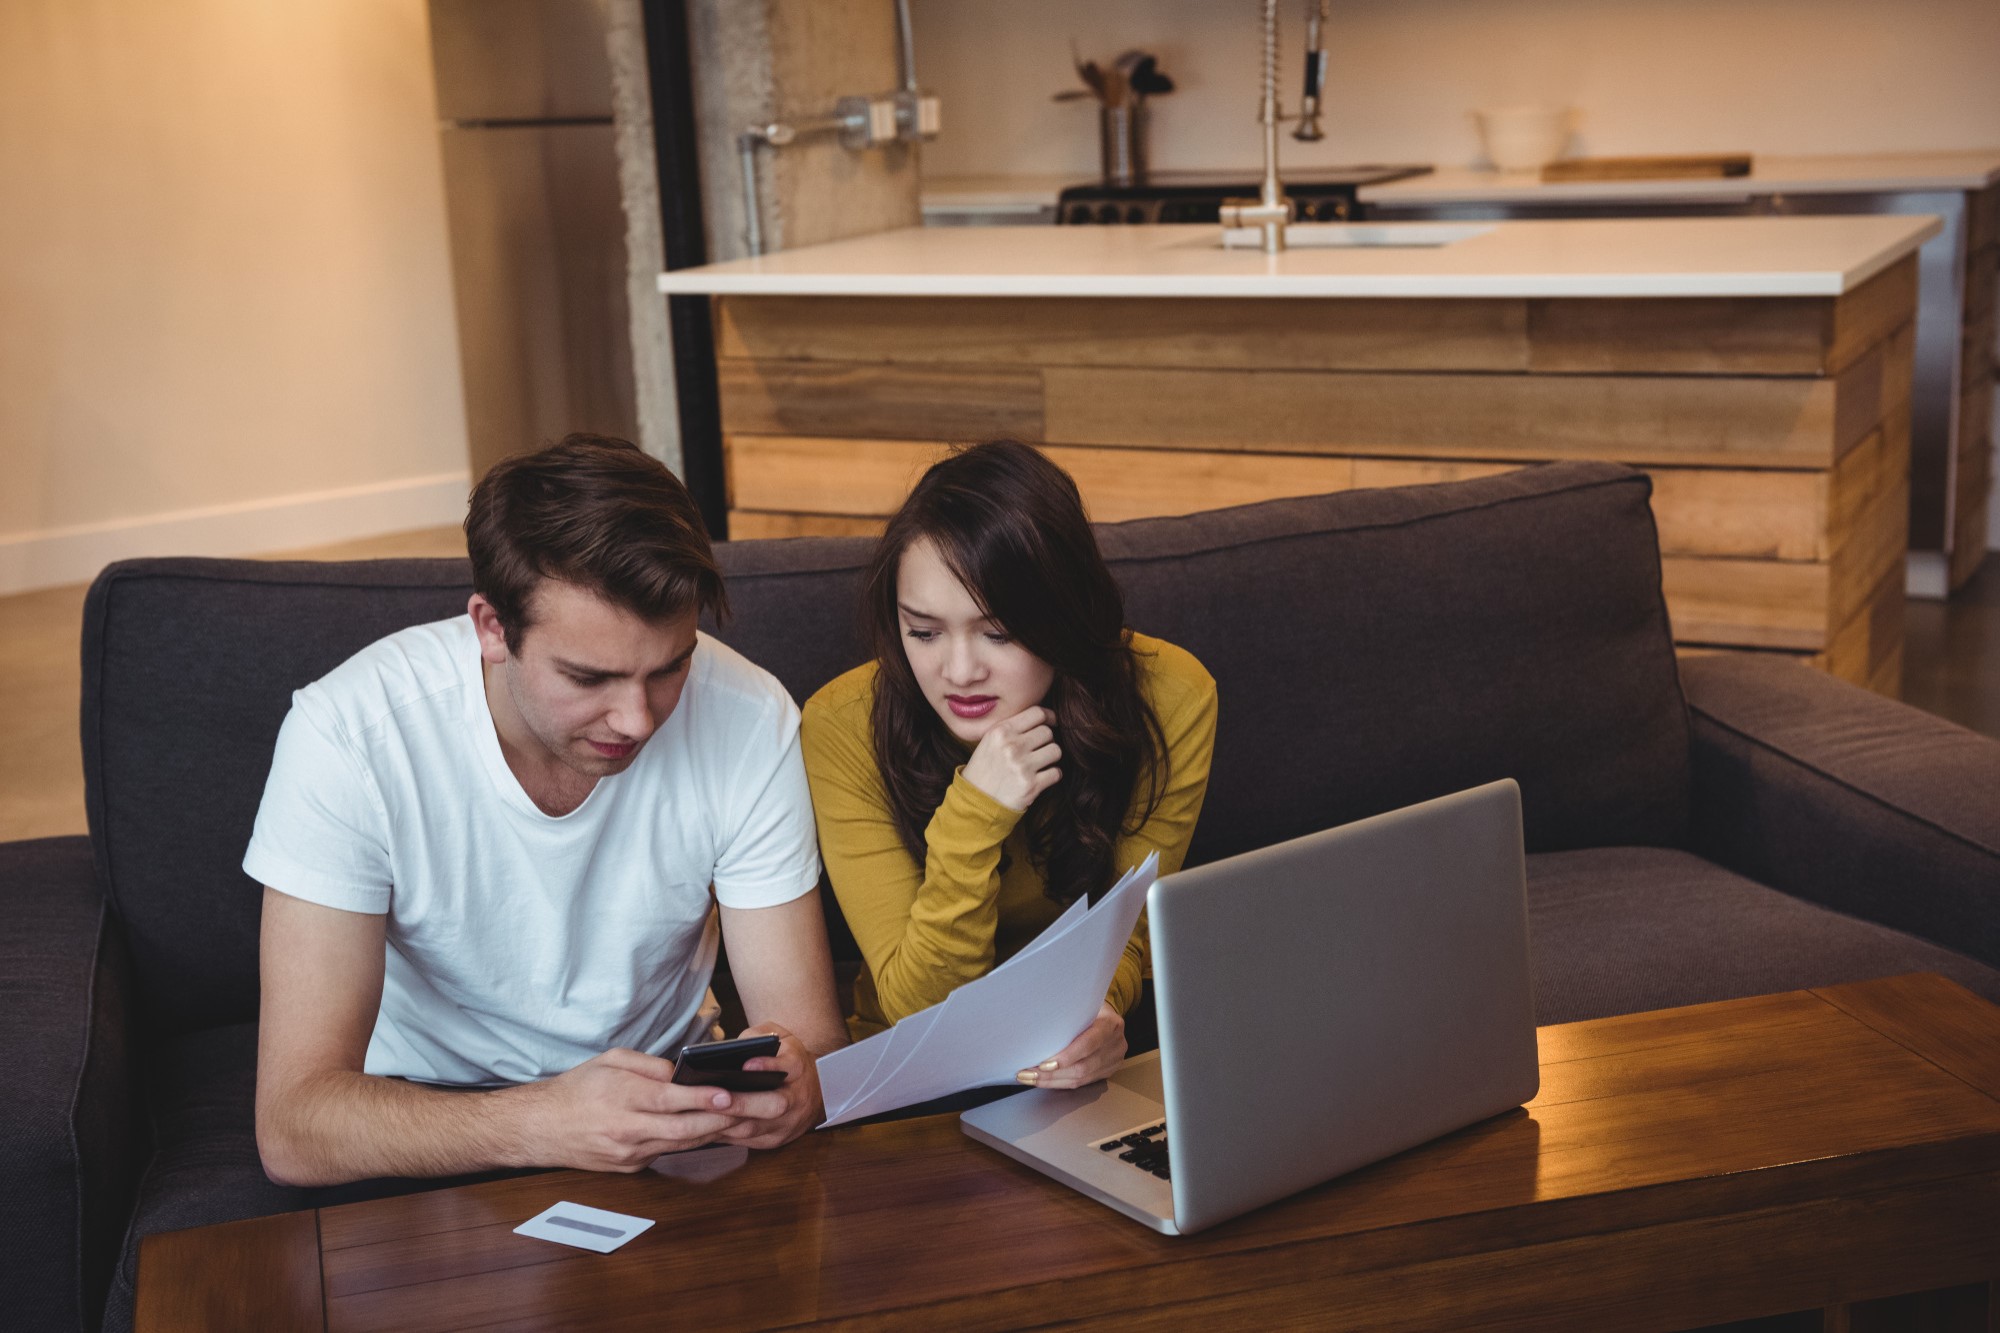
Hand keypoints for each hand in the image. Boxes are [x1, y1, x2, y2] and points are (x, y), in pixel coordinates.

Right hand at [520, 1047, 743, 1171]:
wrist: (540, 1128)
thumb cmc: (577, 1088)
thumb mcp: (610, 1060)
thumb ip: (648, 1065)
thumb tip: (681, 1074)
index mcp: (621, 1098)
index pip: (671, 1100)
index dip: (703, 1099)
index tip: (731, 1094)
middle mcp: (627, 1130)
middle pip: (686, 1127)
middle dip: (728, 1119)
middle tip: (762, 1109)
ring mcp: (630, 1153)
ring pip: (683, 1143)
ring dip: (719, 1132)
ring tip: (753, 1119)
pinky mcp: (630, 1167)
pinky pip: (669, 1152)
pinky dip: (695, 1141)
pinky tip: (718, 1130)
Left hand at [716, 1023, 824, 1148]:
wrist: (815, 1091)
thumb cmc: (786, 1059)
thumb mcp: (780, 1038)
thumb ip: (758, 1036)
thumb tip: (731, 1048)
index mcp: (799, 1068)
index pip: (790, 1066)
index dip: (770, 1066)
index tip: (747, 1064)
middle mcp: (797, 1098)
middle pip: (774, 1106)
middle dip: (743, 1104)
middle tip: (717, 1098)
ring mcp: (787, 1123)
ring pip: (756, 1129)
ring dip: (727, 1123)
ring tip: (701, 1115)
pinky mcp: (774, 1140)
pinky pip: (747, 1141)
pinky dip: (725, 1134)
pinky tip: (705, 1126)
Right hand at [962, 706, 1061, 811]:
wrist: (976, 800)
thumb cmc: (985, 768)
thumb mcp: (989, 740)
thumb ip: (1012, 727)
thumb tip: (1044, 717)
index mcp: (1001, 731)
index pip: (1037, 713)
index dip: (1049, 717)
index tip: (1052, 722)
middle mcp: (1012, 746)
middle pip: (1048, 732)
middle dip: (1046, 740)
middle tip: (1038, 749)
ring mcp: (1022, 766)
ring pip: (1055, 751)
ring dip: (1051, 757)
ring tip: (1041, 762)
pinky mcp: (1031, 785)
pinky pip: (1056, 773)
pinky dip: (1052, 775)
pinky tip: (1042, 777)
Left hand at [1017, 1003, 1125, 1089]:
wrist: (1108, 1015)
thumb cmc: (1089, 1008)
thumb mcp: (1082, 1005)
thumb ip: (1067, 1016)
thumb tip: (1034, 1028)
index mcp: (1110, 1024)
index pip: (1088, 1044)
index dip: (1066, 1057)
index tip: (1042, 1064)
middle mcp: (1115, 1044)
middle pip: (1082, 1067)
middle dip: (1052, 1074)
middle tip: (1027, 1073)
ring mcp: (1114, 1060)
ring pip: (1081, 1079)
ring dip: (1052, 1081)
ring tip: (1031, 1078)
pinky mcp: (1108, 1071)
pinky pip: (1082, 1083)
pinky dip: (1061, 1082)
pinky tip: (1045, 1080)